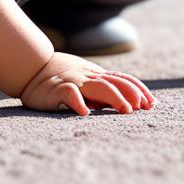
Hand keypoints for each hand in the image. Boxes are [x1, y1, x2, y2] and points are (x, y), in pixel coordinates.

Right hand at [18, 52, 154, 115]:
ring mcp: (74, 81)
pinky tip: (85, 113)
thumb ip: (103, 93)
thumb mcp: (86, 84)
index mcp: (97, 75)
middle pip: (115, 82)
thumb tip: (127, 106)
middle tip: (142, 108)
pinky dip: (78, 102)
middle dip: (132, 94)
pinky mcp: (57, 90)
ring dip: (115, 97)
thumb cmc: (61, 80)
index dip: (139, 90)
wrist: (32, 69)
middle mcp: (89, 76)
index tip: (151, 104)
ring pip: (99, 86)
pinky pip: (69, 93)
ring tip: (126, 110)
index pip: (124, 79)